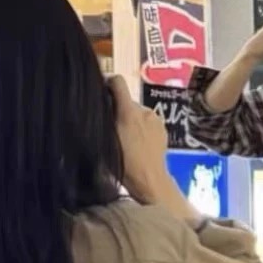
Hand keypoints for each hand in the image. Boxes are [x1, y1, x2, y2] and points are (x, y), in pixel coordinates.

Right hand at [111, 75, 170, 201]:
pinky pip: (148, 122)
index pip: (118, 82)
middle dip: (118, 109)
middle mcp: (144, 111)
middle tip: (112, 127)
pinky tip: (138, 143)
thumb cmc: (124, 164)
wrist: (150, 180)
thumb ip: (103, 118)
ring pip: (137, 113)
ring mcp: (156, 120)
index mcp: (129, 112)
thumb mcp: (105, 141)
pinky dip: (142, 128)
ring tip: (126, 139)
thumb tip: (99, 103)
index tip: (101, 93)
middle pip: (127, 101)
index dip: (108, 84)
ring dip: (130, 120)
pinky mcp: (163, 129)